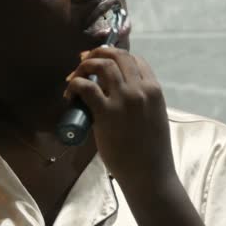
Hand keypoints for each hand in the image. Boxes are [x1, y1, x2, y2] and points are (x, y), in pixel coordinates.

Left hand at [65, 47, 175, 189]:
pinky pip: (86, 87)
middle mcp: (140, 88)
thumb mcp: (154, 115)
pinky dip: (75, 84)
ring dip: (85, 66)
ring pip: (102, 65)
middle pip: (118, 56)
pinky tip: (70, 94)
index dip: (117, 56)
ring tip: (75, 77)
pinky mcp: (105, 112)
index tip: (103, 62)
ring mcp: (123, 99)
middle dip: (98, 53)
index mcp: (154, 89)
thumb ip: (141, 100)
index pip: (136, 59)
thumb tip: (117, 92)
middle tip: (84, 61)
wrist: (149, 172)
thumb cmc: (152, 149)